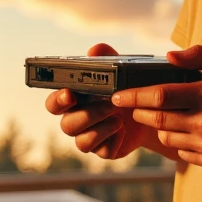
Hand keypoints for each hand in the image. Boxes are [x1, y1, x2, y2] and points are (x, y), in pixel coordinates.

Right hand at [45, 42, 147, 160]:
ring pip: (82, 142)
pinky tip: (123, 129)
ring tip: (118, 118)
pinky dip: (113, 140)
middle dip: (87, 115)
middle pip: (67, 125)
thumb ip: (106, 58)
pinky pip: (103, 151)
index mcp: (73, 101)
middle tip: (108, 105)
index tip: (69, 94)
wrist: (148, 110)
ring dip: (100, 129)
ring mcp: (88, 137)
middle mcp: (76, 121)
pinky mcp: (104, 150)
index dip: (58, 100)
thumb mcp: (119, 69)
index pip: (54, 104)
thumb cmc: (124, 88)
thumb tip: (95, 50)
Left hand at [111, 44, 201, 171]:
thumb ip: (199, 55)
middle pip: (156, 119)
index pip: (158, 96)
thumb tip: (169, 56)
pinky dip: (179, 143)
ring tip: (169, 118)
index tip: (117, 96)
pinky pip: (182, 154)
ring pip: (167, 138)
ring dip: (161, 128)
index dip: (132, 96)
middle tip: (136, 107)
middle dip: (140, 112)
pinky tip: (190, 133)